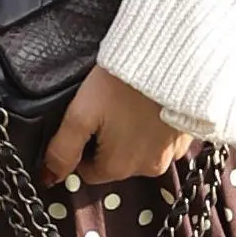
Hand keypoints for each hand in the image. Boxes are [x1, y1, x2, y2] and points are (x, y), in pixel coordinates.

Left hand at [41, 65, 194, 190]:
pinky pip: (162, 142)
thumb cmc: (122, 84)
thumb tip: (49, 177)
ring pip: (139, 153)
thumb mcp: (81, 113)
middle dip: (108, 143)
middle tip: (107, 109)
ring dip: (132, 136)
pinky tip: (150, 107)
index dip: (82, 149)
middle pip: (115, 164)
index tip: (87, 122)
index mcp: (119, 168)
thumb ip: (62, 149)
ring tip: (129, 105)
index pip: (89, 172)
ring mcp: (172, 155)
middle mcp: (147, 169)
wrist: (171, 59)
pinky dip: (154, 129)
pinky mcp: (187, 138)